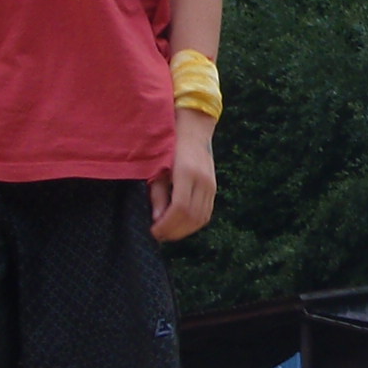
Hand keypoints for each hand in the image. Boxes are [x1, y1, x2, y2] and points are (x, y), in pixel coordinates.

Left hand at [150, 123, 215, 241]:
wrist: (194, 131)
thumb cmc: (171, 147)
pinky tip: (181, 225)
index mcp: (187, 173)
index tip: (153, 230)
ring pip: (201, 218)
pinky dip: (193, 224)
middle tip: (158, 236)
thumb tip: (157, 219)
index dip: (166, 224)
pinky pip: (206, 214)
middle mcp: (203, 181)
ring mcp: (211, 185)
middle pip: (191, 216)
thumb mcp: (159, 168)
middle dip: (174, 231)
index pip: (179, 208)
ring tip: (168, 233)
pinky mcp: (214, 189)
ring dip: (184, 230)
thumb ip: (158, 194)